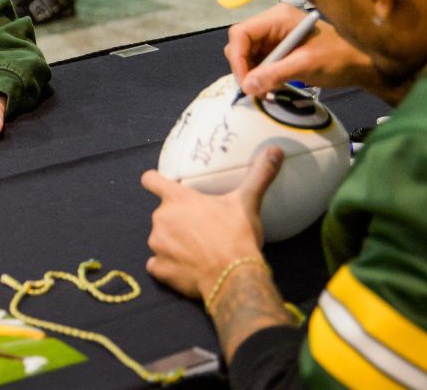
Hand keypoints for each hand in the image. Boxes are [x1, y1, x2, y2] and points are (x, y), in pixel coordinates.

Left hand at [141, 147, 282, 297]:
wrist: (232, 277)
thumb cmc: (237, 235)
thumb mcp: (248, 201)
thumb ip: (259, 174)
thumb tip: (276, 149)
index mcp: (177, 199)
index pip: (151, 180)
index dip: (153, 180)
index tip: (158, 183)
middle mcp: (161, 219)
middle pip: (162, 214)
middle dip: (177, 219)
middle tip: (200, 226)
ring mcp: (157, 245)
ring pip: (160, 239)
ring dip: (173, 243)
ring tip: (197, 249)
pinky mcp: (159, 269)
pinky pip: (157, 264)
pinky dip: (168, 266)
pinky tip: (186, 268)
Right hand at [225, 3, 375, 96]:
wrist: (361, 64)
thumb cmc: (338, 58)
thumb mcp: (305, 64)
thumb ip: (274, 74)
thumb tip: (246, 86)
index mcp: (277, 17)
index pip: (241, 34)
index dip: (237, 58)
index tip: (245, 82)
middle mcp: (272, 24)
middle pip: (241, 45)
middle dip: (244, 69)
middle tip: (255, 92)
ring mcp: (275, 38)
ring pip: (247, 57)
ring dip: (252, 76)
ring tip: (265, 93)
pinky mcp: (279, 51)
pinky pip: (259, 64)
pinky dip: (261, 78)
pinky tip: (271, 89)